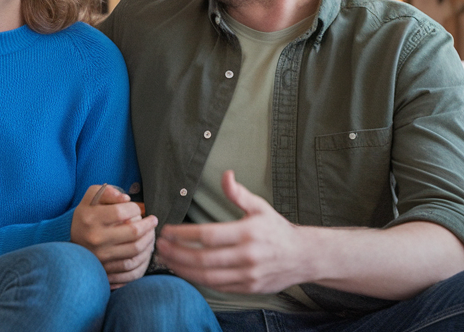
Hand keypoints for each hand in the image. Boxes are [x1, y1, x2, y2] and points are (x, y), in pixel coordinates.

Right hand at [70, 184, 157, 288]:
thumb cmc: (86, 214)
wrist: (69, 239)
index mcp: (91, 218)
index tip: (137, 209)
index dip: (135, 208)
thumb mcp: (91, 197)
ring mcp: (101, 256)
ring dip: (149, 241)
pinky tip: (146, 248)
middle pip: (133, 232)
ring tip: (152, 233)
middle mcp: (95, 238)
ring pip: (135, 250)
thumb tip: (126, 199)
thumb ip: (108, 192)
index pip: (121, 212)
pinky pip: (131, 267)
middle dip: (148, 225)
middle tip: (153, 220)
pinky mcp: (105, 268)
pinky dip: (143, 257)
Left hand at [156, 170, 310, 293]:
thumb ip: (239, 194)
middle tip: (160, 246)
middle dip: (177, 253)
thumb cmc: (277, 230)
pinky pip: (217, 286)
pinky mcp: (248, 288)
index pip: (209, 235)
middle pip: (204, 258)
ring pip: (208, 276)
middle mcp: (248, 256)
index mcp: (248, 233)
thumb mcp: (261, 207)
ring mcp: (248, 275)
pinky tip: (185, 271)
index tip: (168, 230)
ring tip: (166, 259)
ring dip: (183, 269)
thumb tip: (226, 174)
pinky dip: (198, 280)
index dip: (184, 234)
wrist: (303, 257)